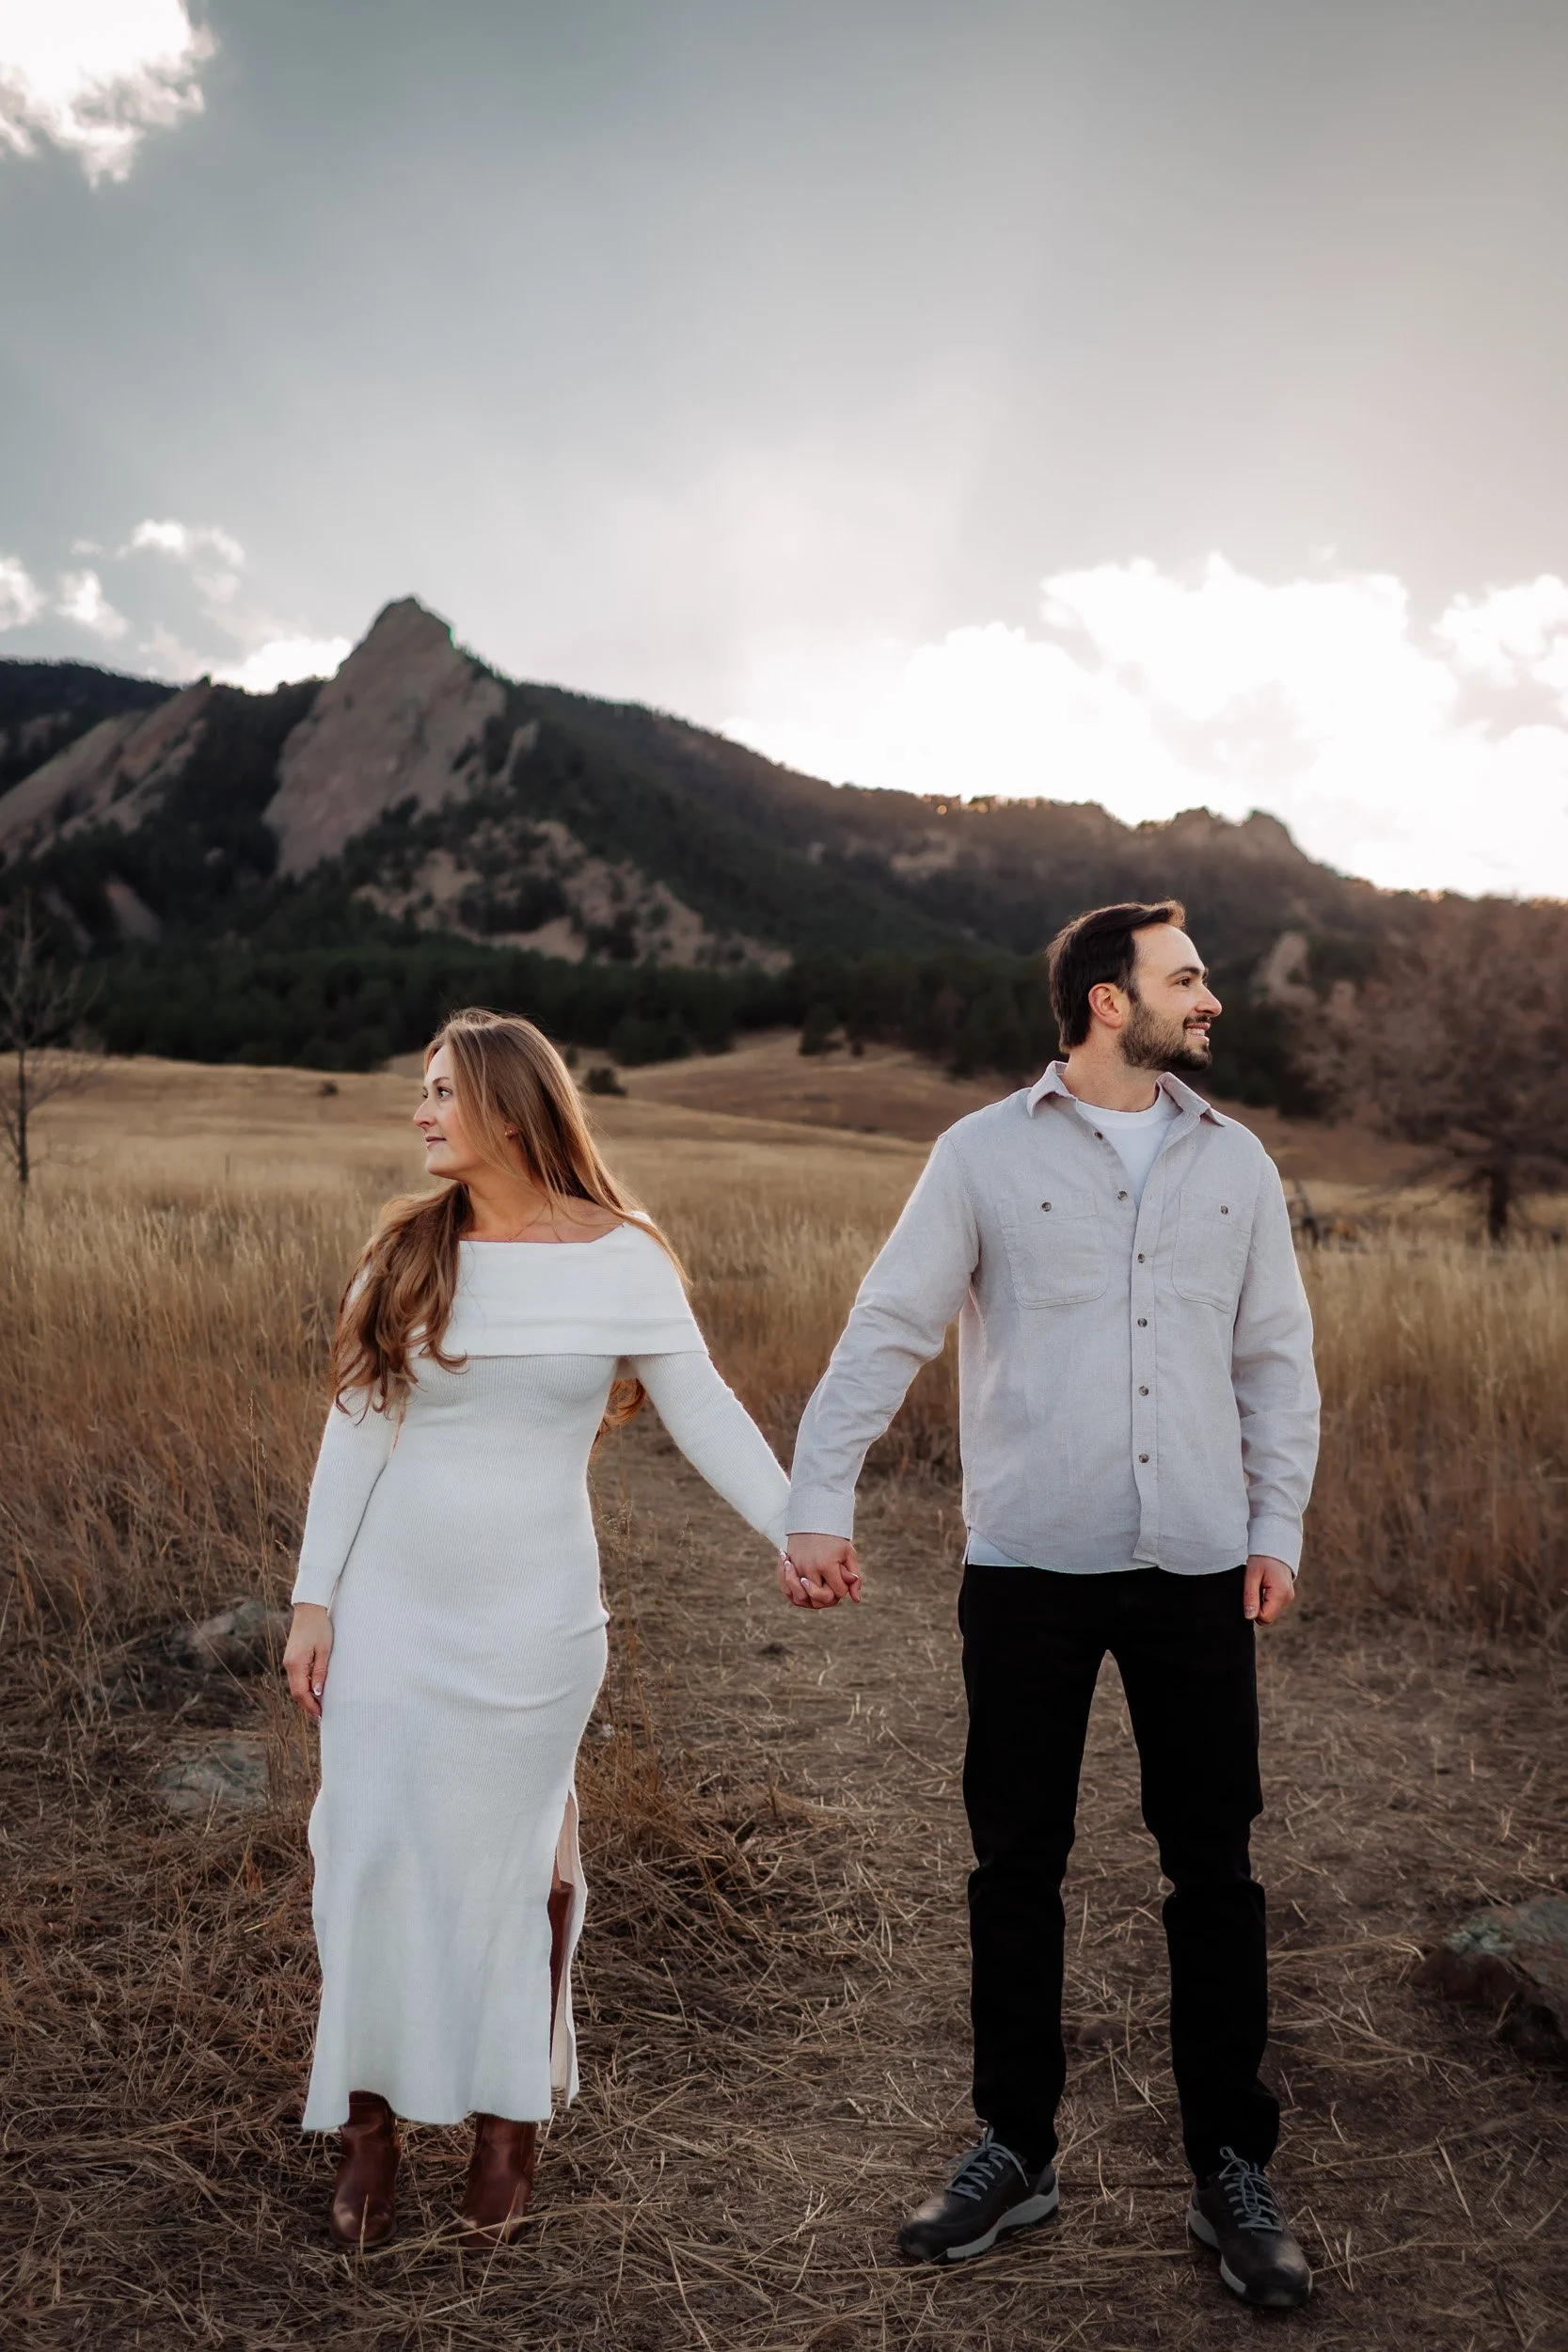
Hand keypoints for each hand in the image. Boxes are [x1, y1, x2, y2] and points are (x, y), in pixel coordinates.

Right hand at [283, 1603, 333, 1718]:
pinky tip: (314, 1689)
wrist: (309, 1610)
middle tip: (321, 1713)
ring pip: (295, 1686)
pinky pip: (296, 1677)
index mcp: (296, 1664)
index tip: (321, 1714)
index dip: (310, 1705)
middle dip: (307, 1704)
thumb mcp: (324, 1651)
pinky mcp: (291, 1657)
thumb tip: (317, 1693)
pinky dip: (303, 1686)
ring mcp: (288, 1661)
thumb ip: (320, 1672)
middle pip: (295, 1692)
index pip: (301, 1692)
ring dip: (305, 1696)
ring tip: (319, 1704)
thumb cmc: (320, 1628)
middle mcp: (289, 1665)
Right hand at [779, 1533, 861, 1609]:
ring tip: (817, 1587)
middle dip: (828, 1596)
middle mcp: (810, 1568)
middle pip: (819, 1599)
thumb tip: (856, 1600)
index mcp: (827, 1564)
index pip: (838, 1592)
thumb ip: (854, 1578)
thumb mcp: (848, 1554)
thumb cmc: (834, 1539)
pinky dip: (794, 1593)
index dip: (843, 1588)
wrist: (812, 1520)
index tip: (842, 1576)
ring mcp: (797, 1568)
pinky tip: (803, 1587)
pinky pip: (787, 1590)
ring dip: (810, 1597)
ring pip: (801, 1598)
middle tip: (830, 1585)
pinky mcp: (788, 1566)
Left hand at [1243, 1554, 1295, 1626]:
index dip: (1252, 1611)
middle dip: (1257, 1607)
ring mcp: (1288, 1597)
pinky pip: (1273, 1605)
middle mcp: (1287, 1598)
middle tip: (1253, 1589)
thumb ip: (1250, 1597)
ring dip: (1261, 1603)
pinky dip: (1266, 1600)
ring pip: (1270, 1612)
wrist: (1274, 1546)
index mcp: (1280, 1594)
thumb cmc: (1262, 1559)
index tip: (1248, 1596)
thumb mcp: (1251, 1575)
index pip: (1265, 1618)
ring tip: (1258, 1586)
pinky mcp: (1287, 1596)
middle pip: (1268, 1617)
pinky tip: (1263, 1587)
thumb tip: (1249, 1617)